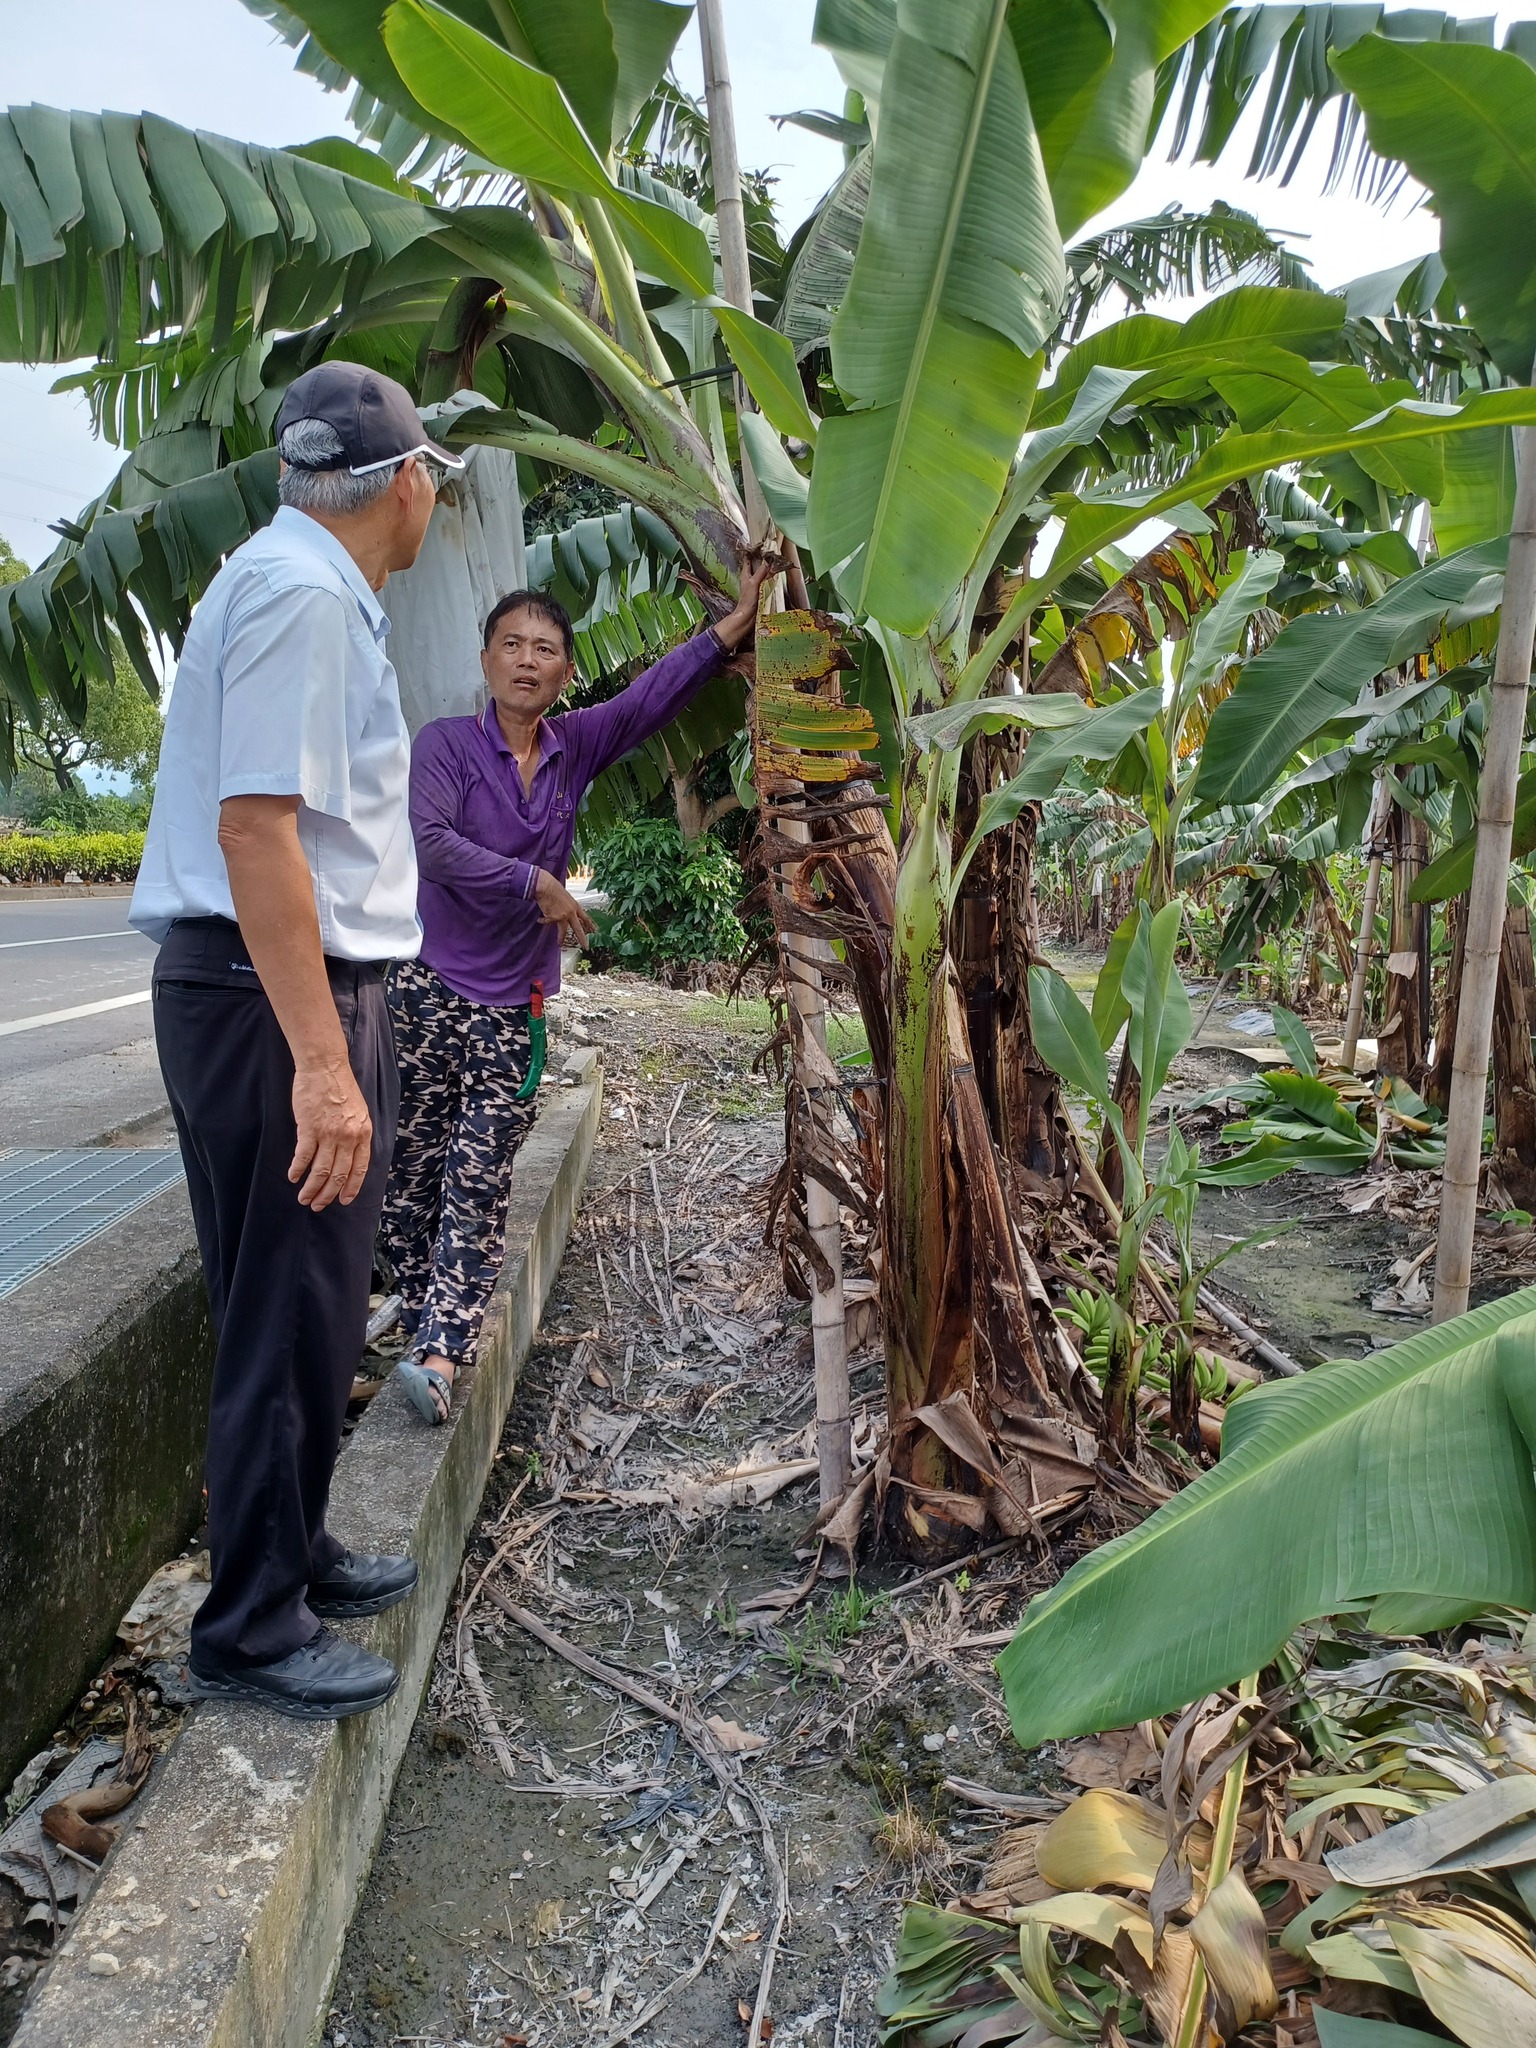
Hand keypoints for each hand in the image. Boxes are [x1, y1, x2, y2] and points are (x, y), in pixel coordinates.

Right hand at [290, 1056, 372, 1209]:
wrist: (325, 1066)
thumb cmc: (340, 1087)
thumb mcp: (358, 1112)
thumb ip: (354, 1134)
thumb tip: (347, 1157)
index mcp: (363, 1133)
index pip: (360, 1168)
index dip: (351, 1187)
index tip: (344, 1200)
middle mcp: (348, 1137)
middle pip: (339, 1174)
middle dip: (328, 1195)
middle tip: (318, 1205)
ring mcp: (329, 1133)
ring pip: (321, 1171)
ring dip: (311, 1188)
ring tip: (304, 1198)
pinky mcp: (310, 1128)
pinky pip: (304, 1156)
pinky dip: (298, 1170)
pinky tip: (293, 1177)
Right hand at [534, 869, 596, 945]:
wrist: (545, 886)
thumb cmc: (553, 888)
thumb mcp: (565, 896)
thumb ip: (567, 906)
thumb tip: (564, 912)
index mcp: (575, 906)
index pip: (585, 917)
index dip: (591, 925)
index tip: (596, 930)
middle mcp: (571, 912)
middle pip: (578, 929)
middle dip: (582, 939)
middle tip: (586, 947)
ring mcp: (563, 916)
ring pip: (563, 931)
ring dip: (561, 938)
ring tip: (559, 944)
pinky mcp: (553, 918)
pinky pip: (547, 922)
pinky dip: (542, 920)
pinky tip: (539, 919)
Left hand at [713, 556, 774, 650]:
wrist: (748, 616)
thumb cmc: (748, 600)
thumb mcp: (755, 583)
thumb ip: (762, 572)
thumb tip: (768, 561)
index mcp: (746, 574)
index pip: (748, 558)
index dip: (753, 550)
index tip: (759, 544)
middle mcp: (750, 577)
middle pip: (756, 564)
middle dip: (763, 558)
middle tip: (771, 551)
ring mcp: (755, 584)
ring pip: (762, 571)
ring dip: (768, 567)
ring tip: (775, 560)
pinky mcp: (760, 590)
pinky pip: (766, 580)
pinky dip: (771, 576)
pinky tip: (776, 575)